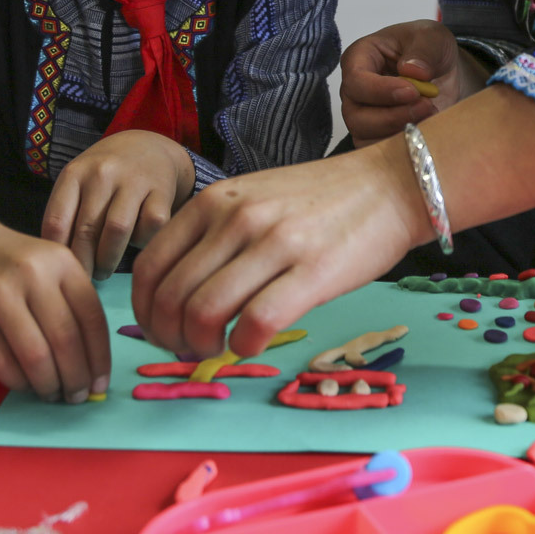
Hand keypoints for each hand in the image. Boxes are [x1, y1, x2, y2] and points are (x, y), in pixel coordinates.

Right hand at [0, 183, 111, 403]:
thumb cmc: (10, 258)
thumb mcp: (48, 264)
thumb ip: (71, 301)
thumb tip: (92, 361)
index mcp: (61, 262)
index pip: (91, 318)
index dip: (99, 358)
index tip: (101, 384)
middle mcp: (32, 275)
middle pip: (65, 340)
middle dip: (76, 378)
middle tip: (77, 397)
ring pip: (34, 355)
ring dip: (48, 384)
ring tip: (52, 394)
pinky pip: (1, 362)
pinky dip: (18, 381)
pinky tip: (25, 385)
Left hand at [42, 128, 195, 278]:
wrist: (148, 146)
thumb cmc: (105, 176)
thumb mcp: (78, 183)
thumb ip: (65, 215)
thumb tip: (58, 262)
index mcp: (75, 173)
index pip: (57, 222)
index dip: (58, 254)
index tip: (62, 270)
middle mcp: (103, 172)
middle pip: (86, 230)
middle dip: (84, 263)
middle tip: (84, 277)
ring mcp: (134, 180)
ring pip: (117, 231)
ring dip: (108, 260)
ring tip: (103, 270)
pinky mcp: (162, 191)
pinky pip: (149, 228)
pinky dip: (142, 242)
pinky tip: (135, 244)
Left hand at [131, 146, 429, 359]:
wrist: (390, 184)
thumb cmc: (320, 199)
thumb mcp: (252, 198)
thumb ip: (214, 235)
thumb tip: (178, 294)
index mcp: (214, 202)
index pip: (149, 268)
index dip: (144, 313)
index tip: (161, 331)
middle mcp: (236, 219)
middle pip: (171, 298)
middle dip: (170, 339)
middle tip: (190, 350)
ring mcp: (275, 243)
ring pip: (204, 313)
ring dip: (202, 347)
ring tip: (220, 349)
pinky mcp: (314, 271)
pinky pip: (257, 323)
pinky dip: (244, 347)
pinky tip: (253, 345)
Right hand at [339, 20, 478, 143]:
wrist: (443, 71)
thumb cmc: (429, 48)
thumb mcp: (433, 37)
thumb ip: (424, 49)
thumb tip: (412, 71)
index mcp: (360, 58)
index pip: (356, 80)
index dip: (382, 91)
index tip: (413, 92)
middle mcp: (355, 90)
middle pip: (356, 115)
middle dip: (393, 116)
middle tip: (427, 106)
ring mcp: (362, 116)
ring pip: (366, 136)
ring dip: (399, 132)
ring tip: (430, 117)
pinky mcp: (376, 136)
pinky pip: (379, 151)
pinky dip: (401, 146)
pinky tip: (424, 132)